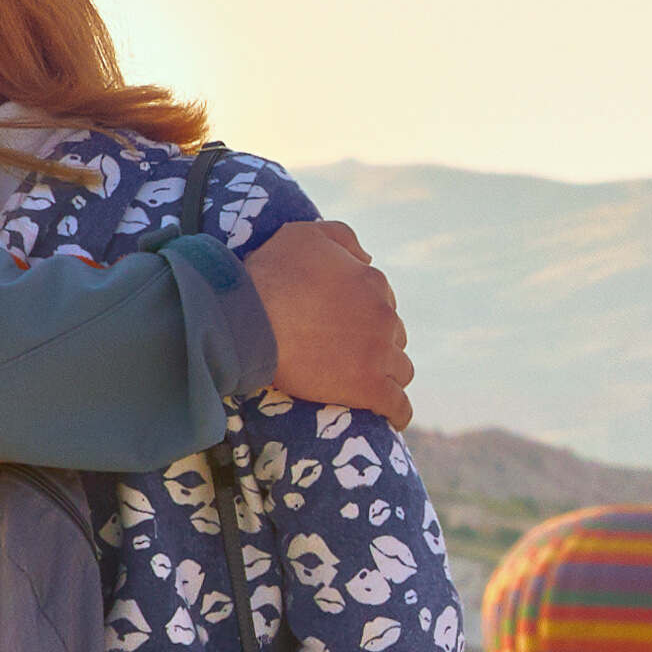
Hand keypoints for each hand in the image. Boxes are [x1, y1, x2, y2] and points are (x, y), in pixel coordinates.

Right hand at [247, 221, 415, 423]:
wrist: (249, 321)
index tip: (345, 327)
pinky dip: (397, 412)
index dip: (365, 315)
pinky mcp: (370, 387)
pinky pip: (399, 406)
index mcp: (373, 281)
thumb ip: (341, 237)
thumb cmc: (269, 275)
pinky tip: (390, 417)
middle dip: (376, 344)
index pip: (384, 303)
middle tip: (346, 355)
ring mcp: (380, 353)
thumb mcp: (304, 234)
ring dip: (387, 376)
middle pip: (394, 336)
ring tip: (363, 385)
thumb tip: (367, 257)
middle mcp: (385, 316)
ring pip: (401, 370)